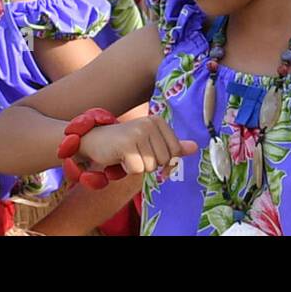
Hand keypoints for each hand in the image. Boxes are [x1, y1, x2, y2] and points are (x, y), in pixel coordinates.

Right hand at [80, 115, 197, 175]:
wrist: (95, 140)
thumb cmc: (126, 143)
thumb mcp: (151, 142)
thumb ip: (172, 145)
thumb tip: (195, 147)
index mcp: (159, 121)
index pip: (175, 151)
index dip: (164, 160)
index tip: (149, 155)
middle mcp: (150, 124)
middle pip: (163, 160)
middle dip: (149, 164)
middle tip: (135, 154)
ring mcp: (138, 132)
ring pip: (151, 166)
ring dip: (138, 167)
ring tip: (128, 155)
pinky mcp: (126, 144)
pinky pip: (137, 170)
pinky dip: (128, 170)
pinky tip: (120, 158)